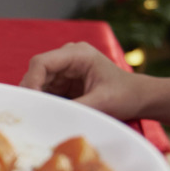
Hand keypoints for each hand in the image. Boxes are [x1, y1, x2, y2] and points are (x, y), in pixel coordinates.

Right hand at [19, 42, 145, 121]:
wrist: (138, 98)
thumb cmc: (125, 96)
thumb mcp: (101, 103)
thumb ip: (74, 108)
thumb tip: (48, 117)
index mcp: (78, 53)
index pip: (41, 62)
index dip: (31, 81)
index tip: (31, 102)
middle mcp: (68, 57)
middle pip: (36, 72)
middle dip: (32, 92)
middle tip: (31, 112)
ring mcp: (64, 69)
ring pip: (38, 83)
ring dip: (37, 98)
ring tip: (39, 115)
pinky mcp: (63, 82)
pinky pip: (45, 91)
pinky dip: (43, 102)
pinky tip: (46, 113)